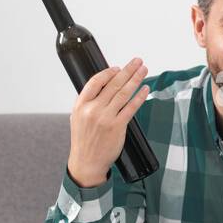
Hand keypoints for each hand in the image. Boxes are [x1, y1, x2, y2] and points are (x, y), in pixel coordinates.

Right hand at [67, 57, 148, 186]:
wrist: (87, 162)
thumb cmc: (84, 140)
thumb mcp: (78, 117)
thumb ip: (89, 102)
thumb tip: (105, 85)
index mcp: (81, 105)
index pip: (95, 81)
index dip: (108, 72)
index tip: (118, 67)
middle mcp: (93, 109)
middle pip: (113, 84)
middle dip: (127, 70)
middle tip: (137, 61)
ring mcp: (106, 118)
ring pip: (123, 93)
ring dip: (136, 79)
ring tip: (143, 70)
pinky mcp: (118, 127)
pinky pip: (131, 108)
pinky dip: (139, 97)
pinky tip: (145, 89)